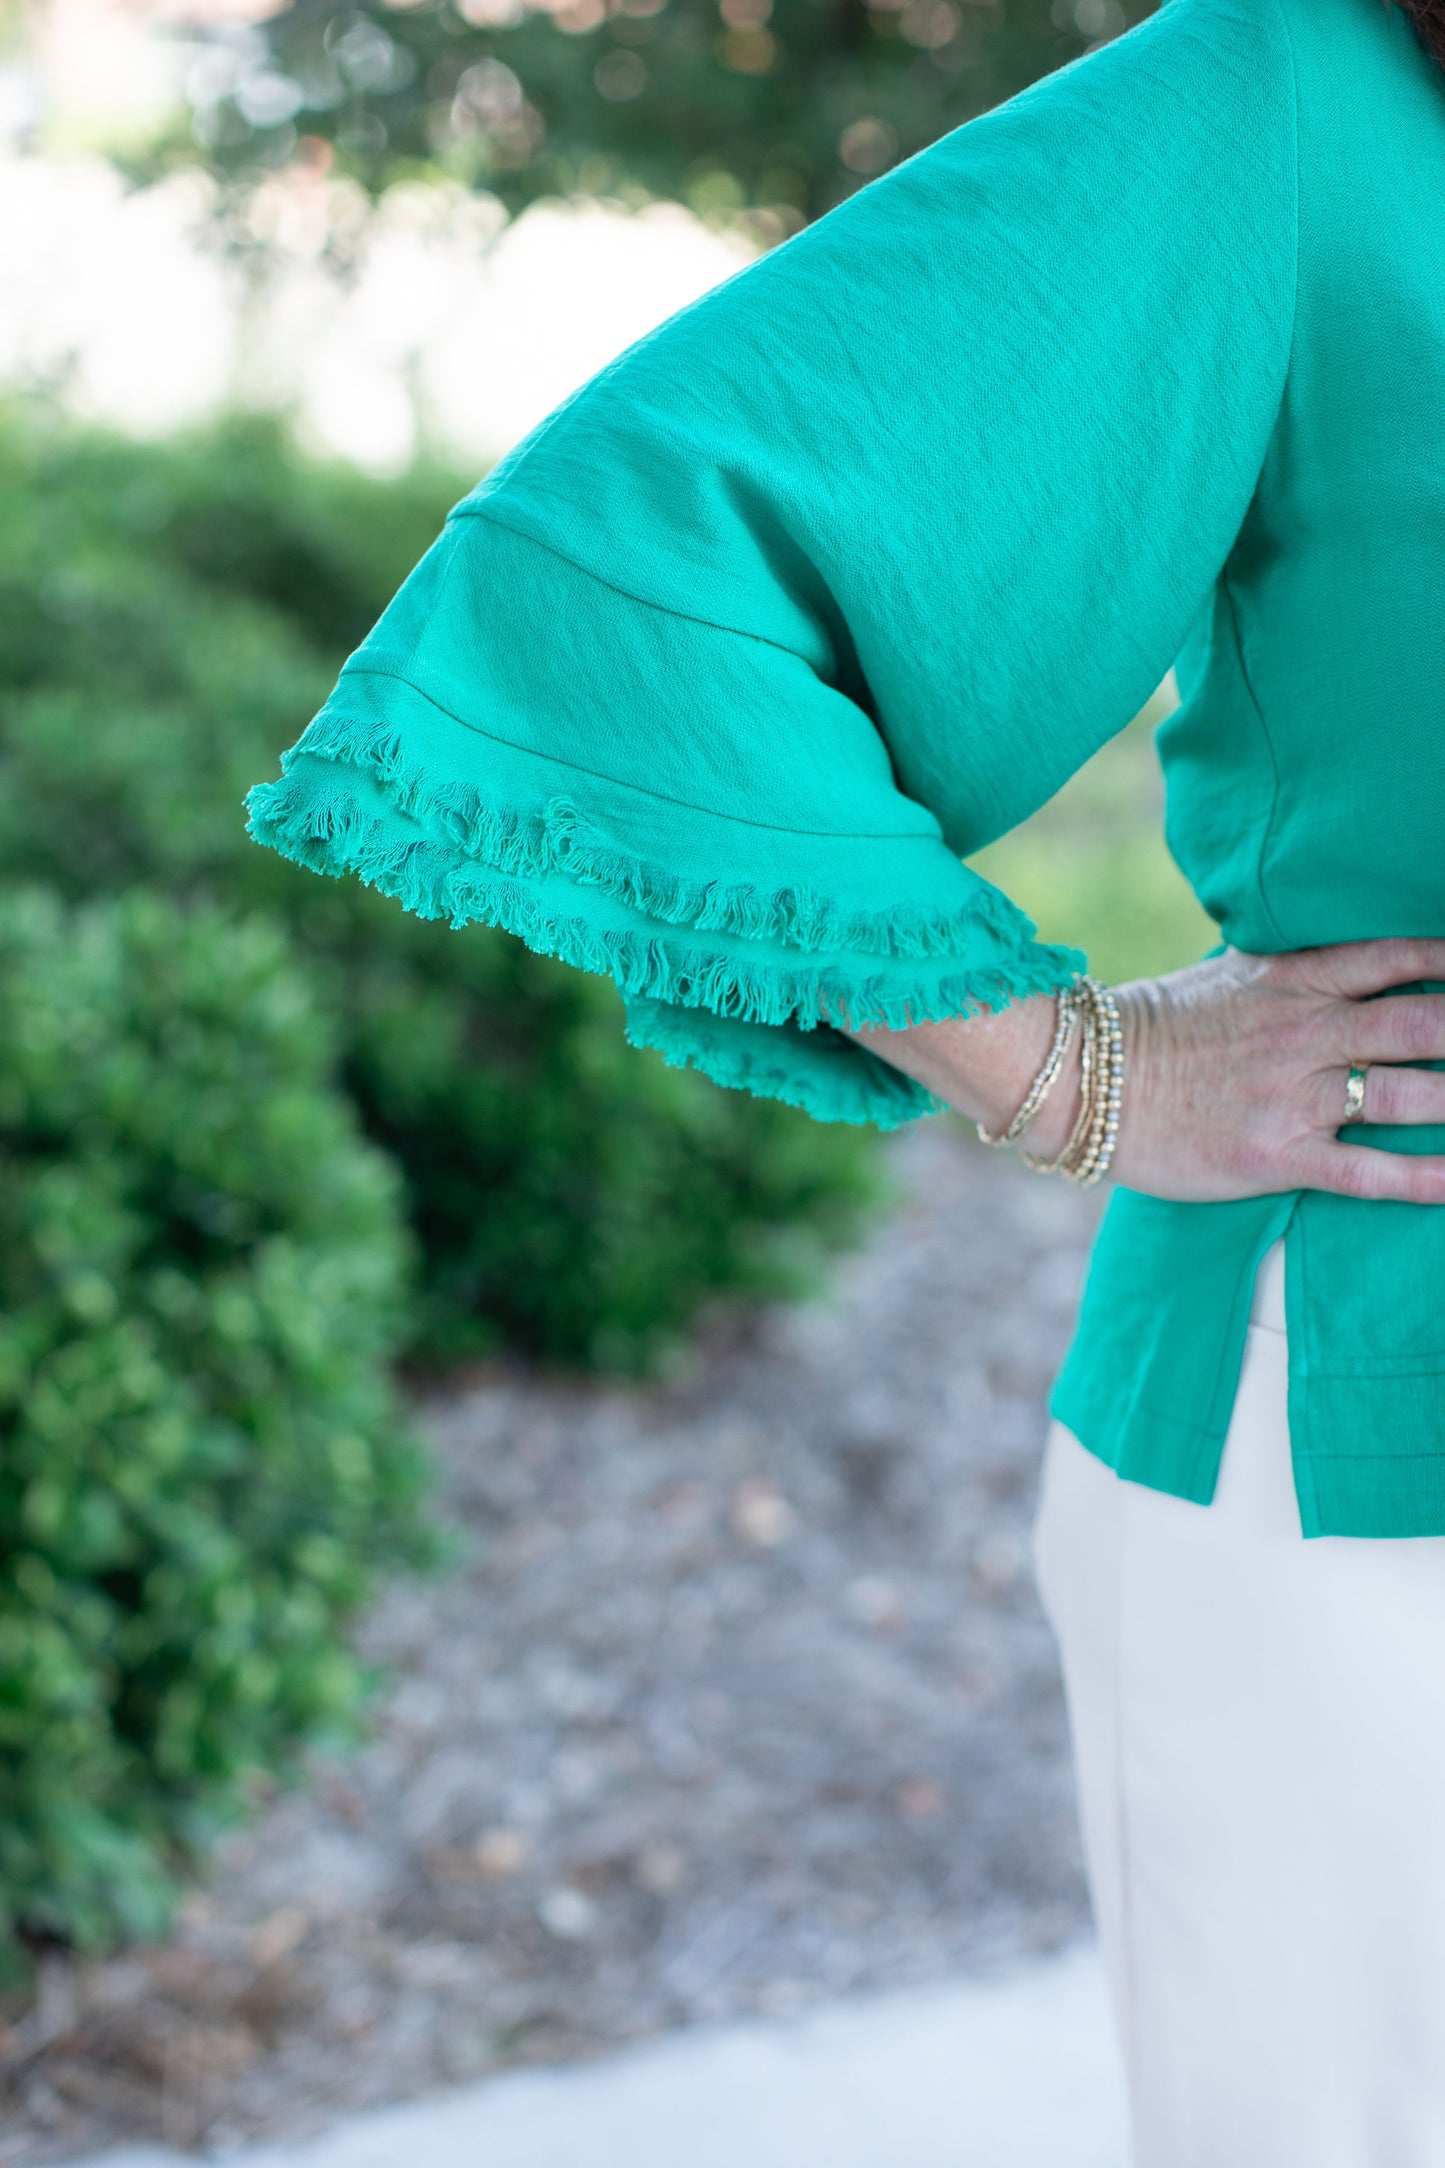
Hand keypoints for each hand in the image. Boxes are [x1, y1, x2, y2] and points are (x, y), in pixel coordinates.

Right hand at [846, 938, 1444, 1203]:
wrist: (1085, 1083)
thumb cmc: (1155, 1029)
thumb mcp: (1226, 974)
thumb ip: (1292, 970)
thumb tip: (1344, 962)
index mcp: (1294, 980)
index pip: (1397, 957)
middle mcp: (1306, 1033)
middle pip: (1424, 1025)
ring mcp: (1294, 1095)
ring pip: (1410, 1095)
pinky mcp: (1277, 1155)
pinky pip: (1367, 1171)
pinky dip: (1424, 1179)